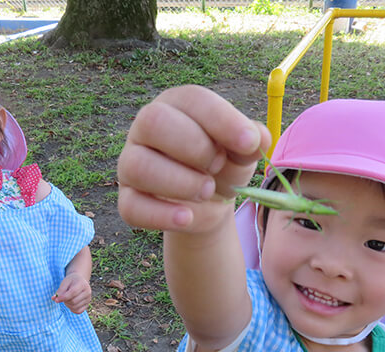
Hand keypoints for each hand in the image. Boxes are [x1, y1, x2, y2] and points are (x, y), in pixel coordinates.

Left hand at [52, 272, 91, 313]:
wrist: (80, 281)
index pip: (73, 292)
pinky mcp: (87, 305)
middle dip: (65, 301)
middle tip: (62, 297)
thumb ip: (60, 290)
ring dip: (68, 305)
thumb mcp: (65, 282)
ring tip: (67, 299)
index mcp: (82, 284)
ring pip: (75, 307)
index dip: (63, 297)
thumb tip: (54, 299)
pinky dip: (72, 309)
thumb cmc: (71, 281)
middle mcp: (88, 292)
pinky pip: (78, 311)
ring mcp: (88, 299)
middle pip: (74, 301)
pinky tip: (70, 304)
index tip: (56, 300)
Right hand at [118, 85, 269, 233]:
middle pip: (153, 121)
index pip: (192, 99)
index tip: (249, 143)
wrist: (209, 199)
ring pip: (137, 165)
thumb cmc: (223, 162)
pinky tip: (187, 217)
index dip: (222, 120)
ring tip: (206, 192)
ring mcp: (131, 162)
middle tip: (217, 166)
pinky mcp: (128, 198)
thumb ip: (251, 140)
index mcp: (178, 104)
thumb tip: (256, 138)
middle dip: (194, 147)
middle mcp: (146, 127)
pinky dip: (161, 215)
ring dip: (179, 182)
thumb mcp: (243, 150)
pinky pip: (130, 207)